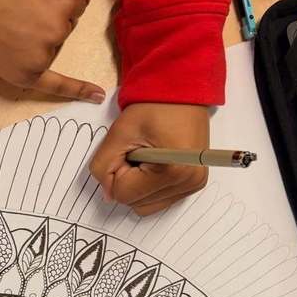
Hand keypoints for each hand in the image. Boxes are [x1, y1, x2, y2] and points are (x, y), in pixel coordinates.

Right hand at [0, 0, 104, 102]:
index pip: (75, 3)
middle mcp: (58, 28)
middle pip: (66, 25)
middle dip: (47, 17)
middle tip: (15, 10)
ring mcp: (44, 54)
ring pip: (54, 46)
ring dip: (39, 38)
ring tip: (8, 26)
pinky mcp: (29, 74)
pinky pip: (59, 85)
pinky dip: (78, 90)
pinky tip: (96, 95)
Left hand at [90, 103, 209, 214]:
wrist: (181, 92)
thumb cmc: (154, 106)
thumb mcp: (119, 133)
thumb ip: (103, 166)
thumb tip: (107, 194)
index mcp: (173, 171)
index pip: (124, 195)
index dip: (117, 172)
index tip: (127, 150)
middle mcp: (188, 182)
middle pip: (136, 203)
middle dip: (128, 180)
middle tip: (137, 152)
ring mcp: (193, 185)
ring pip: (147, 205)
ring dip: (139, 185)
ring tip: (148, 156)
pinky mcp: (194, 184)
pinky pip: (160, 199)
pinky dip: (151, 186)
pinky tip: (156, 163)